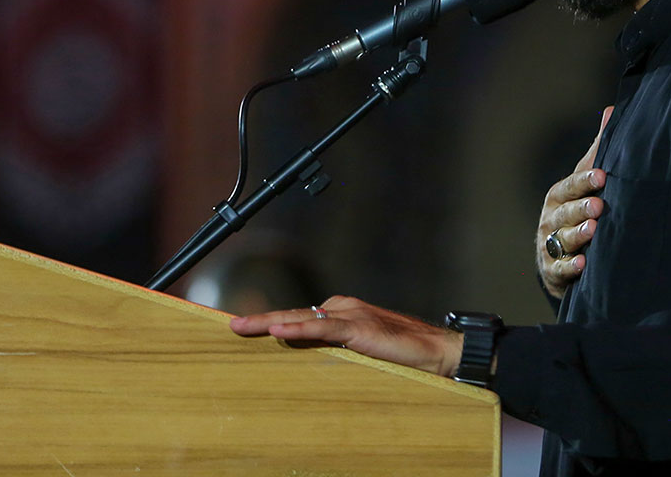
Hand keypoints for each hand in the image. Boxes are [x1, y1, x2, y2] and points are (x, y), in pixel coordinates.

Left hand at [229, 295, 463, 376]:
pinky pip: (324, 328)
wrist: (440, 353)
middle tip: (230, 325)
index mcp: (342, 313)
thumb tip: (310, 362)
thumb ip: (338, 352)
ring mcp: (351, 315)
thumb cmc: (405, 357)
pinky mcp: (360, 329)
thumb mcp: (363, 354)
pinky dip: (300, 330)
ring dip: (270, 322)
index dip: (271, 323)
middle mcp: (343, 308)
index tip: (245, 328)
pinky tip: (279, 331)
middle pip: (294, 314)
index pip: (300, 318)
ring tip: (241, 326)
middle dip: (261, 320)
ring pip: (302, 318)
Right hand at [536, 106, 612, 299]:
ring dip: (577, 234)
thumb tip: (610, 110)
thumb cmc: (578, 211)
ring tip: (593, 231)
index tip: (603, 176)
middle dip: (581, 208)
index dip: (586, 181)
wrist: (560, 257)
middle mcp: (551, 218)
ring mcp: (550, 244)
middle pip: (565, 211)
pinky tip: (584, 263)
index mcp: (559, 195)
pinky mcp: (553, 271)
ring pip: (562, 238)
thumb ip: (597, 151)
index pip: (571, 185)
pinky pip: (560, 268)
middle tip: (600, 206)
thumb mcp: (585, 182)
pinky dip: (571, 266)